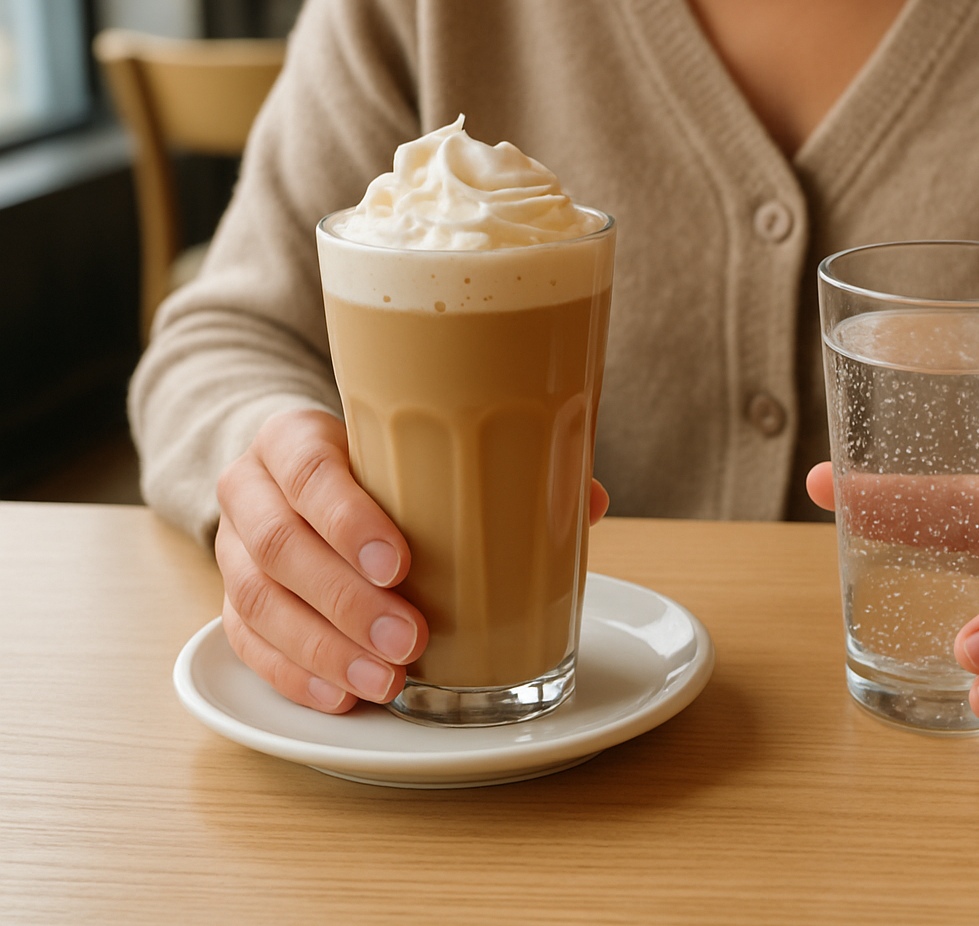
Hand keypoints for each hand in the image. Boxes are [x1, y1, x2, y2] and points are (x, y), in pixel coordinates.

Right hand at [215, 409, 610, 712]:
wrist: (290, 473)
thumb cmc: (372, 465)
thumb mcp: (415, 451)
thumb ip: (493, 470)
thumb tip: (586, 499)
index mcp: (294, 439)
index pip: (308, 470)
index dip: (348, 519)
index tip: (399, 562)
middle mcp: (250, 491)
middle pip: (281, 548)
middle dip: (348, 602)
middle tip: (409, 639)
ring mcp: (233, 551)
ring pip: (258, 604)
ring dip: (327, 651)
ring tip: (389, 681)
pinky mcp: (233, 604)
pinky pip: (249, 646)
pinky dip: (297, 677)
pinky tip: (345, 698)